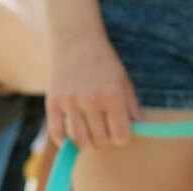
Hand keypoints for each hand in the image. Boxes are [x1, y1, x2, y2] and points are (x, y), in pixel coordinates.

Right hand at [46, 29, 141, 148]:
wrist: (77, 43)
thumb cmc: (104, 64)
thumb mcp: (124, 82)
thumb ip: (131, 107)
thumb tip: (139, 128)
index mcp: (113, 95)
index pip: (120, 134)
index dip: (121, 138)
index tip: (119, 135)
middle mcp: (91, 100)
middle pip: (100, 139)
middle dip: (104, 141)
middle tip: (104, 135)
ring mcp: (70, 102)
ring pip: (79, 140)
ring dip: (86, 144)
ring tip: (89, 139)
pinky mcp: (53, 103)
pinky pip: (57, 133)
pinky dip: (64, 141)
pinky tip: (70, 137)